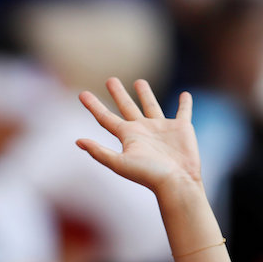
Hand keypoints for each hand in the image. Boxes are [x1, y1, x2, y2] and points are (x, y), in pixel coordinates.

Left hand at [76, 78, 201, 197]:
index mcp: (127, 136)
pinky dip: (185, 103)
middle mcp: (142, 130)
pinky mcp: (181, 128)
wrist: (176, 181)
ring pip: (151, 105)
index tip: (81, 94)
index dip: (93, 106)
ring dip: (145, 94)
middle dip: (118, 93)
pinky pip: (183, 111)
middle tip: (110, 80)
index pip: (105, 118)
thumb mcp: (119, 163)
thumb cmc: (148, 174)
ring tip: (138, 81)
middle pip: (126, 107)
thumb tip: (78, 141)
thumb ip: (99, 152)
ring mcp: (161, 128)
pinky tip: (185, 95)